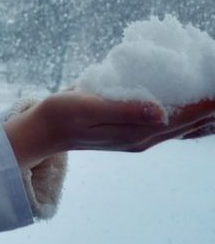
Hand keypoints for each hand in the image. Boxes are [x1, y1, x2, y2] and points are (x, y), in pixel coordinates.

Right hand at [4, 90, 214, 168]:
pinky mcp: (131, 133)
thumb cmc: (61, 114)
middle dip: (210, 108)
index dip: (206, 104)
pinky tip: (193, 110)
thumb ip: (124, 110)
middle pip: (188, 125)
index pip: (182, 118)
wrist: (44, 130)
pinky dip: (187, 117)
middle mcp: (142, 139)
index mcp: (135, 133)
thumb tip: (161, 112)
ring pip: (182, 128)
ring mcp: (137, 138)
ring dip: (203, 115)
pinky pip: (169, 127)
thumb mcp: (88, 106)